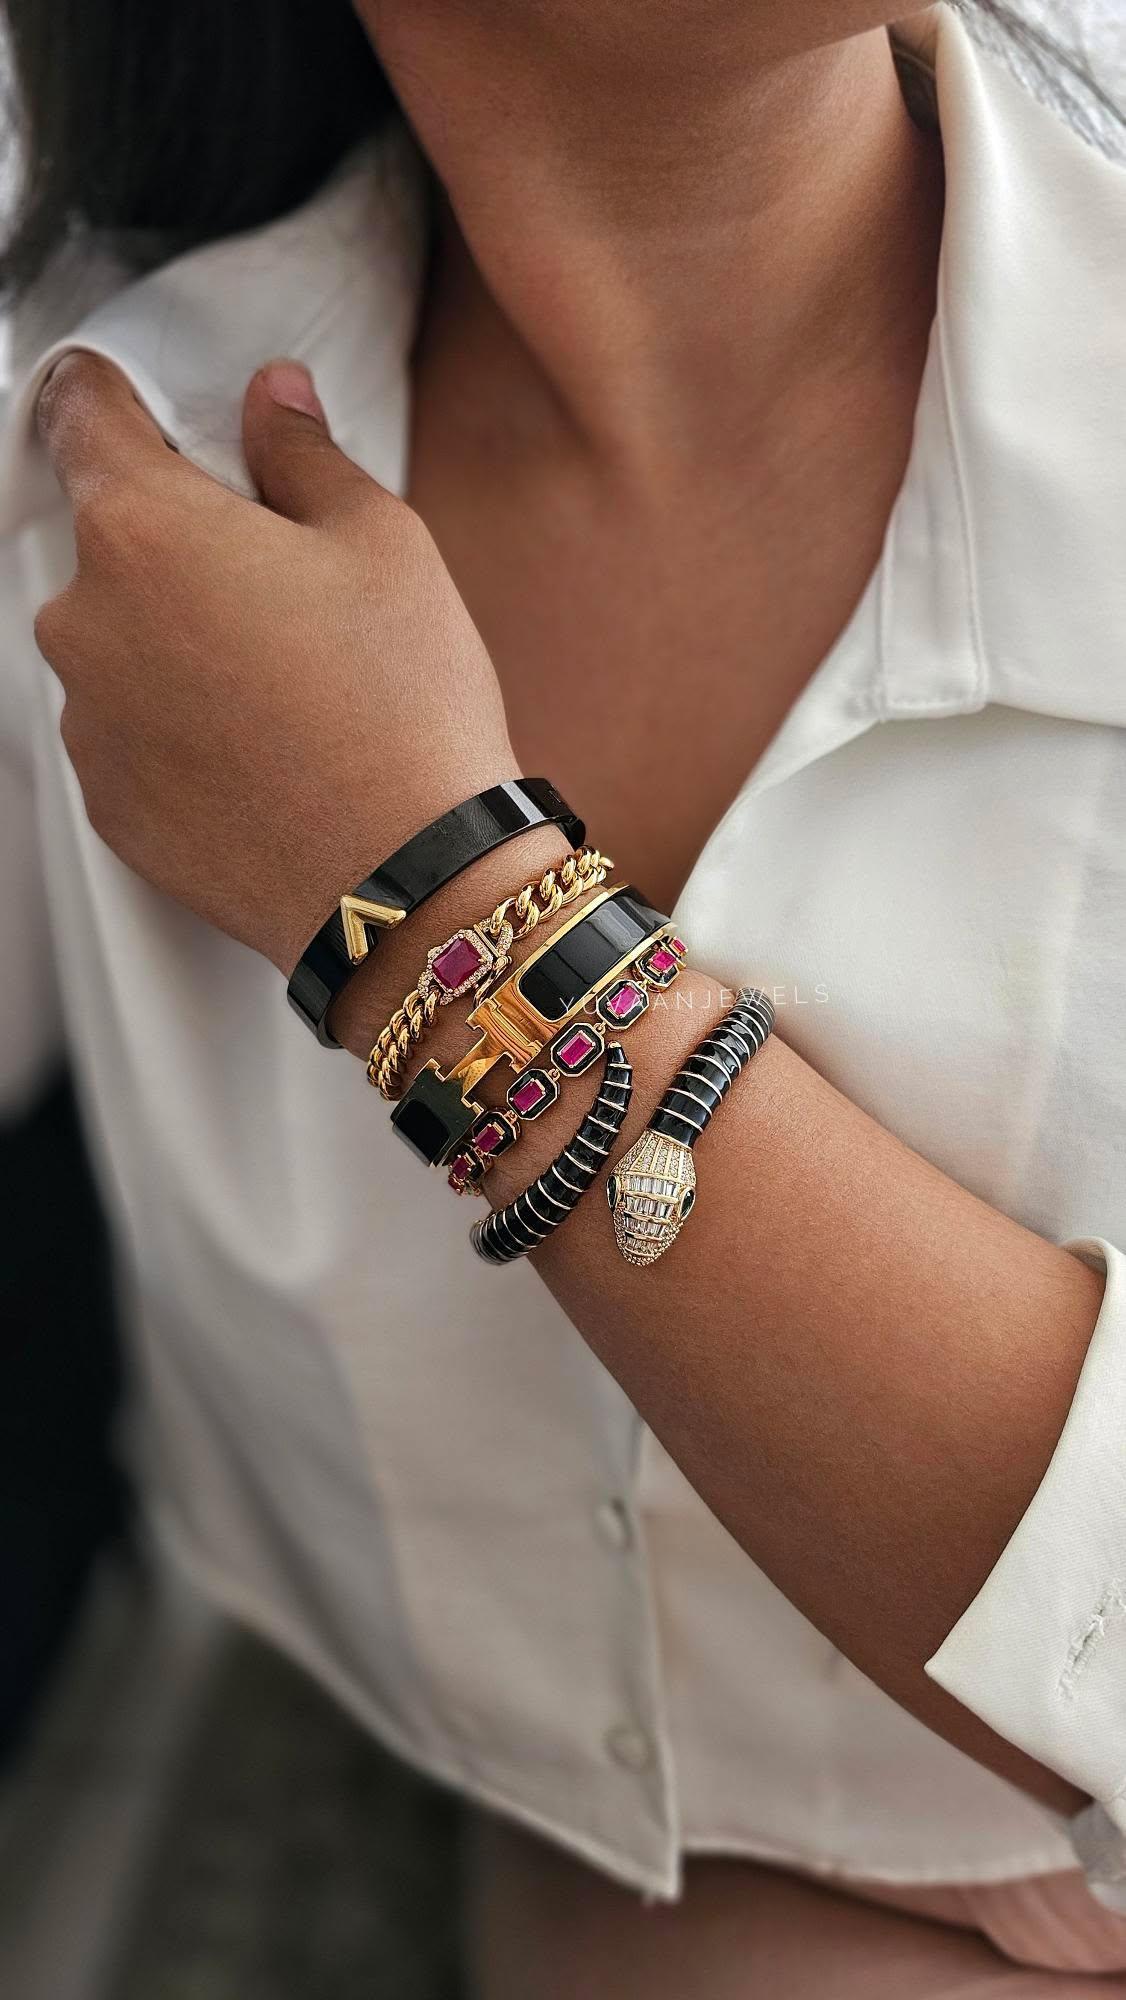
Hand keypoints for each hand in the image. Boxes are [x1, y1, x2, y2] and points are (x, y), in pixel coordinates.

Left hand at [33, 355, 514, 971]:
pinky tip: (264, 751)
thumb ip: (304, 451)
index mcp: (142, 526)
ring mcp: (87, 721)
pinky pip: (130, 736)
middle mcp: (84, 620)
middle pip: (109, 544)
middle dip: (180, 548)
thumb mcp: (382, 541)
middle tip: (283, 588)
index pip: (81, 412)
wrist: (403, 882)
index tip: (133, 401)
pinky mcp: (107, 803)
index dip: (112, 394)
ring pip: (119, 646)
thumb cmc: (400, 706)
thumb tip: (273, 398)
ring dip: (176, 645)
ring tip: (285, 688)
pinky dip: (179, 730)